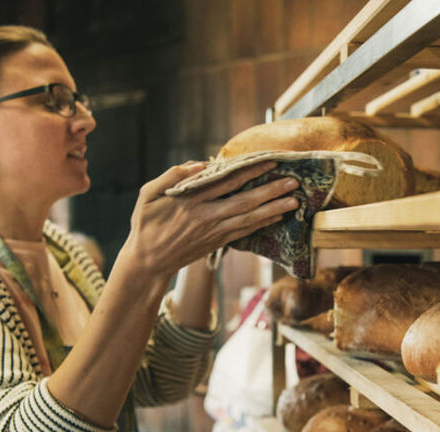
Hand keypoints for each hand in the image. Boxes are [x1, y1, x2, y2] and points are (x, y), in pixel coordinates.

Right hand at [123, 160, 298, 277]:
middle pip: (244, 201)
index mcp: (189, 200)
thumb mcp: (147, 195)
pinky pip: (244, 232)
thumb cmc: (145, 225)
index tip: (269, 161)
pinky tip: (277, 217)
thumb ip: (171, 176)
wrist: (147, 263)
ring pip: (249, 219)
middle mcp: (205, 216)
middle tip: (293, 181)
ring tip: (294, 201)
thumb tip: (200, 164)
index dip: (249, 170)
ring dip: (273, 209)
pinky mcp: (217, 243)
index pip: (225, 181)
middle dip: (270, 191)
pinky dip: (262, 224)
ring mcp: (213, 232)